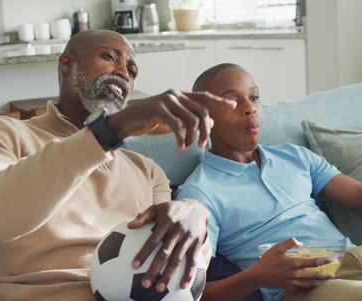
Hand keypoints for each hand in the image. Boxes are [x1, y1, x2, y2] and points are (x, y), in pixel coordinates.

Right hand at [107, 89, 235, 149]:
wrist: (127, 120)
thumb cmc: (151, 120)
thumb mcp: (174, 120)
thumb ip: (190, 120)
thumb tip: (212, 124)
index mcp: (181, 95)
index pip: (204, 97)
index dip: (219, 101)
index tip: (234, 105)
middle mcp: (176, 94)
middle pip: (202, 111)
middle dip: (206, 131)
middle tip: (203, 145)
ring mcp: (167, 100)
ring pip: (192, 119)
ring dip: (193, 136)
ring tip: (189, 146)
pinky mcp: (158, 108)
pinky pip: (177, 124)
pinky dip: (181, 137)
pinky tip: (180, 146)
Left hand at [127, 199, 208, 291]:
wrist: (198, 208)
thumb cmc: (172, 210)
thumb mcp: (158, 208)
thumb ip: (143, 217)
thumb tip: (128, 226)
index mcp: (166, 222)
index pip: (153, 240)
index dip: (143, 253)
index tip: (134, 266)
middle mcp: (177, 231)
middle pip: (164, 253)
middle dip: (154, 270)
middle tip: (145, 284)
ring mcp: (188, 239)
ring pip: (178, 260)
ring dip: (169, 275)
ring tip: (159, 289)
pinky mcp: (197, 245)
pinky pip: (193, 261)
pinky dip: (189, 274)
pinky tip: (183, 287)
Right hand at [249, 238, 334, 290]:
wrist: (260, 275)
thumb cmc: (268, 260)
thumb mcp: (278, 248)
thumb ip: (289, 243)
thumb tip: (300, 242)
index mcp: (294, 263)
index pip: (313, 262)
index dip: (323, 260)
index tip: (331, 259)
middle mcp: (296, 274)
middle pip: (315, 275)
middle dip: (325, 275)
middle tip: (333, 274)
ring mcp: (293, 282)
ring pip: (310, 283)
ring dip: (319, 282)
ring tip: (326, 281)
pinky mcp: (290, 287)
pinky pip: (303, 287)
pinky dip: (310, 286)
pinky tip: (313, 285)